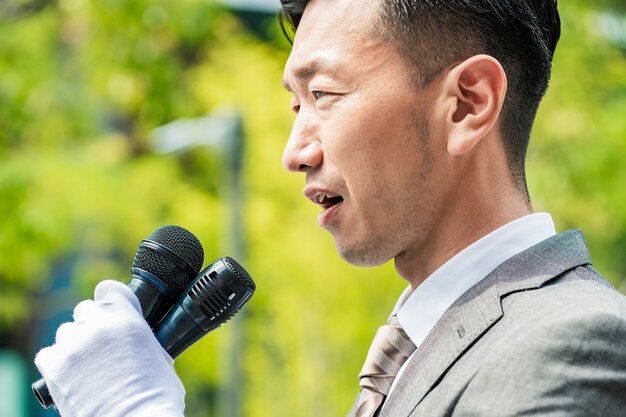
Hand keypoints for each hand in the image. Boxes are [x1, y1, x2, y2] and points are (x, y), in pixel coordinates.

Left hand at [35, 280, 184, 416]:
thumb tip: (140, 343)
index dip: (110, 299)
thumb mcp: (160, 359)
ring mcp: (74, 344)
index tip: (111, 310)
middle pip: (85, 309)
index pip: (109, 289)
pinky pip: (48, 354)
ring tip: (87, 367)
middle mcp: (99, 326)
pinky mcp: (54, 365)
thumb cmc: (154, 399)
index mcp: (129, 320)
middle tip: (101, 347)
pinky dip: (57, 364)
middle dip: (92, 324)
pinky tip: (72, 378)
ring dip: (74, 344)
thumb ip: (144, 340)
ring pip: (66, 331)